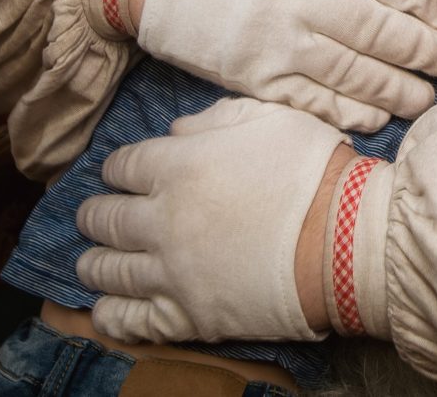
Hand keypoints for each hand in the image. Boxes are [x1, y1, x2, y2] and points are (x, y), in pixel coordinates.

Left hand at [77, 97, 346, 342]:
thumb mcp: (269, 116)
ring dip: (93, 263)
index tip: (121, 173)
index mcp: (177, 166)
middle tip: (94, 217)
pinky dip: (110, 313)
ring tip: (92, 261)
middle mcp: (161, 219)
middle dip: (95, 215)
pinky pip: (131, 319)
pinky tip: (105, 309)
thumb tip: (176, 131)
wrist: (344, 239)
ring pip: (107, 270)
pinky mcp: (187, 315)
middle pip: (104, 218)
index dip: (118, 169)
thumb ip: (215, 118)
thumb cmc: (313, 169)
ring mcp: (170, 271)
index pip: (122, 166)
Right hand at [133, 0, 436, 130]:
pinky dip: (349, 112)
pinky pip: (314, 101)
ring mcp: (283, 44)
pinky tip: (375, 116)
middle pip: (388, 36)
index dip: (431, 7)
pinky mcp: (255, 76)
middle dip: (430, 53)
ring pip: (359, 76)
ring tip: (426, 96)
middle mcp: (312, 0)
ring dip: (400, 90)